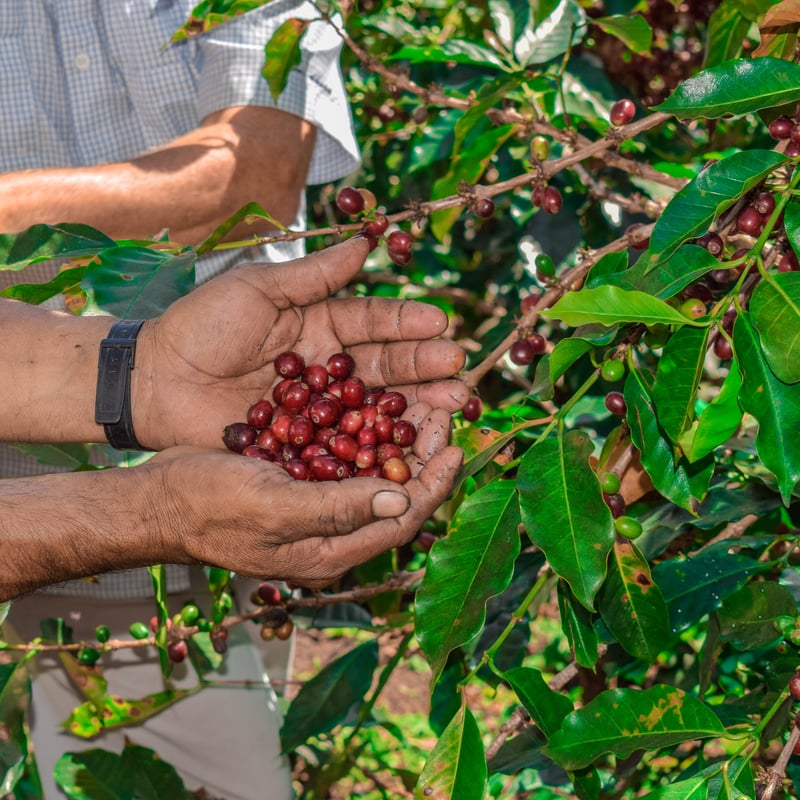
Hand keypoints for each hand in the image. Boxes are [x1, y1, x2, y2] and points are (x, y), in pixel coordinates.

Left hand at [134, 237, 466, 450]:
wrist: (155, 380)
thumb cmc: (201, 325)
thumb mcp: (259, 288)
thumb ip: (315, 273)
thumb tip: (366, 242)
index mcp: (321, 324)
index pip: (374, 321)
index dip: (408, 323)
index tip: (441, 324)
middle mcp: (329, 366)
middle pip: (386, 367)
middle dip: (425, 368)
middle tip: (460, 371)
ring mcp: (320, 408)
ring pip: (375, 406)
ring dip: (414, 406)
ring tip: (451, 405)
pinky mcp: (305, 443)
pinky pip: (347, 442)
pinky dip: (378, 444)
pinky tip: (408, 444)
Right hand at [151, 404, 461, 586]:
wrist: (159, 501)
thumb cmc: (207, 506)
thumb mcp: (272, 506)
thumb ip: (336, 508)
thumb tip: (400, 498)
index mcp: (330, 553)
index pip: (400, 521)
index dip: (433, 484)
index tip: (454, 445)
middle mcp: (332, 538)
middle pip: (396, 500)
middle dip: (424, 459)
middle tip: (442, 414)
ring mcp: (317, 516)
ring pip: (376, 480)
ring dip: (400, 447)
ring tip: (420, 408)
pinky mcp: (303, 491)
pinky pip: (350, 468)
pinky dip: (369, 441)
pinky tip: (378, 413)